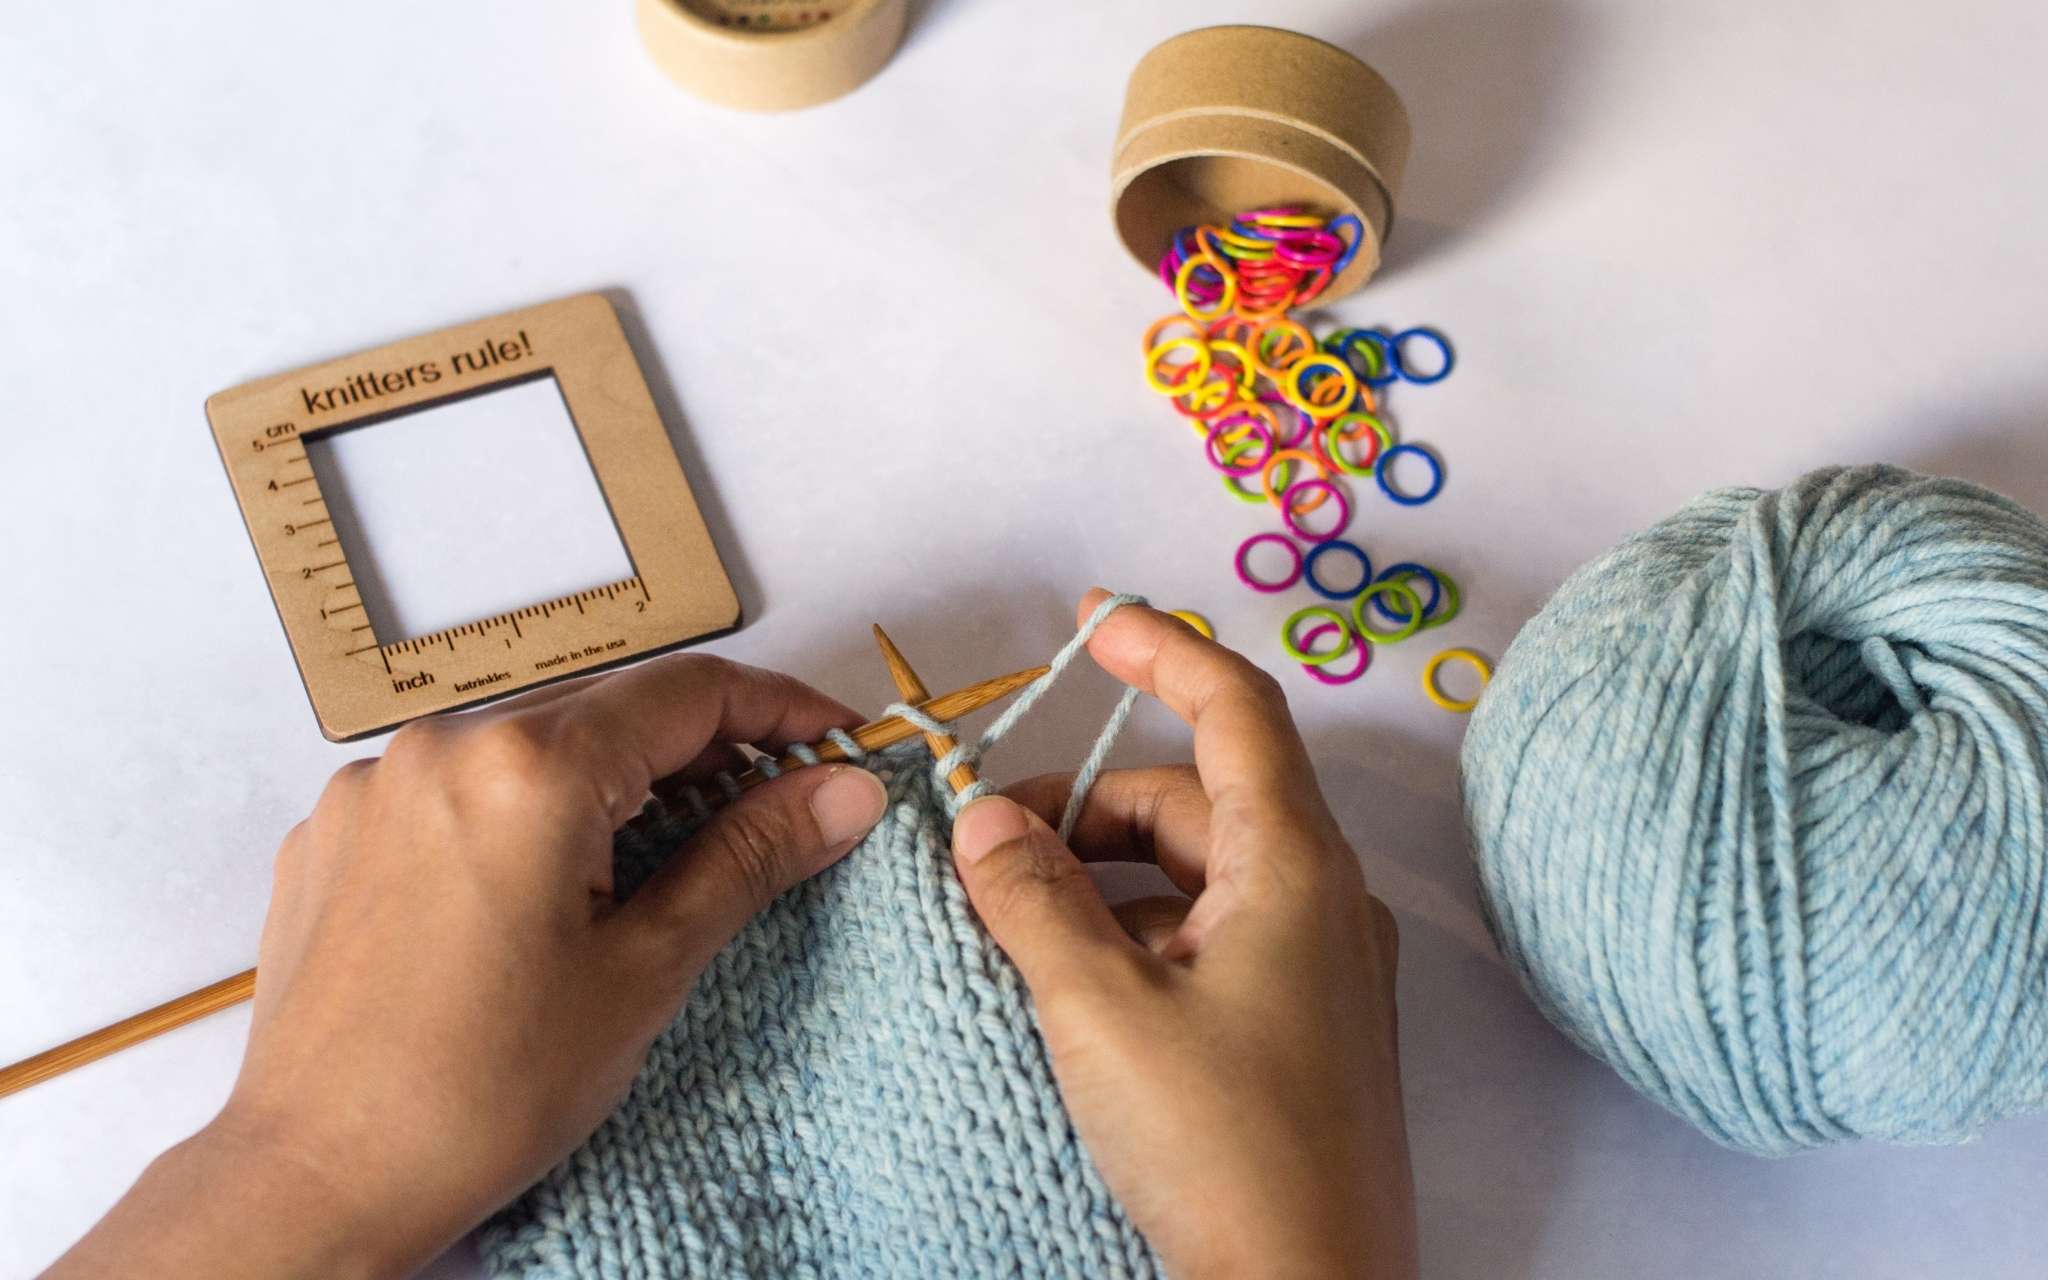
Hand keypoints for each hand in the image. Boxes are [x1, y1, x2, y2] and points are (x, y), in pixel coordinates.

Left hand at [52, 655, 888, 1279]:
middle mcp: (441, 746)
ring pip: (530, 749)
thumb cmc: (482, 1091)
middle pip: (609, 713)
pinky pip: (455, 788)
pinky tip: (540, 896)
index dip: (782, 711)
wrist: (318, 1177)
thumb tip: (843, 792)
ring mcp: (374, 784)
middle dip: (699, 756)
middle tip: (767, 817)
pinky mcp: (334, 828)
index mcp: (529, 769)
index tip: (836, 746)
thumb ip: (749, 857)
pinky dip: (518, 817)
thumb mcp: (644, 970)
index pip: (690, 693)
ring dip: (606, 787)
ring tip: (650, 872)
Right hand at [950, 592, 1416, 1279]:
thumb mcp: (1101, 1010)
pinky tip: (1074, 984)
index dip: (1161, 648)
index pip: (1235, 708)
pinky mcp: (1303, 1027)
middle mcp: (1323, 901)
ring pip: (1199, 875)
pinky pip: (1213, 939)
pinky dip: (1138, 934)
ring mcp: (1320, 968)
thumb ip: (1033, 898)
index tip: (1090, 619)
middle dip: (1090, 804)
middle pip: (1197, 799)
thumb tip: (983, 817)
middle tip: (992, 844)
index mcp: (1295, 869)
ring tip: (1017, 922)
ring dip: (1106, 877)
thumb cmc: (1225, 1150)